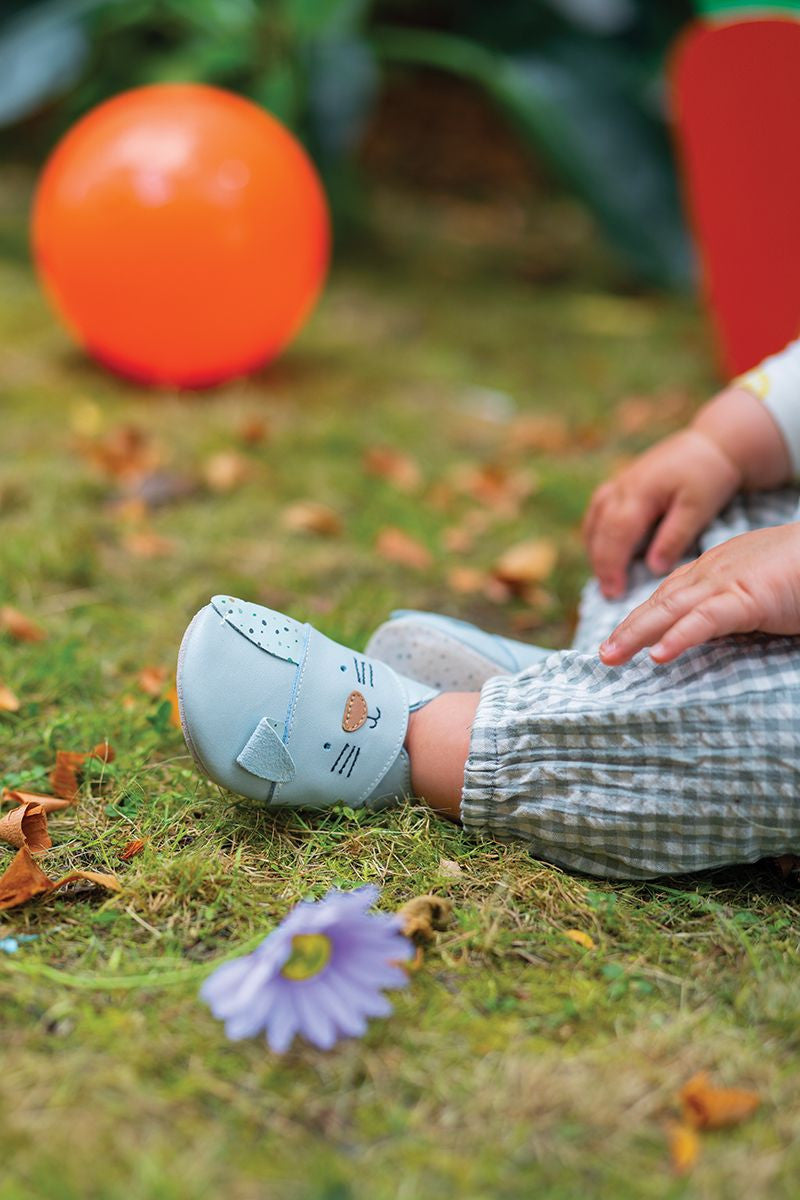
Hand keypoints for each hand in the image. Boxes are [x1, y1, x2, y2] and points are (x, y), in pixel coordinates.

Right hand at [583, 429, 741, 597]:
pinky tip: (604, 548)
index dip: (611, 567)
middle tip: (609, 594)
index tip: (614, 594)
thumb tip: (653, 567)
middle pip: (599, 531)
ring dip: (595, 549)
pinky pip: (599, 511)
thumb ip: (675, 537)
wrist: (712, 442)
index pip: (616, 536)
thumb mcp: (698, 507)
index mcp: (639, 493)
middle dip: (601, 565)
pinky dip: (597, 533)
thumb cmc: (709, 475)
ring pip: (594, 520)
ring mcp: (619, 483)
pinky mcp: (622, 483)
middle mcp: (622, 488)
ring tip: (605, 576)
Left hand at [599, 523, 799, 664]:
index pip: (670, 595)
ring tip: (612, 657)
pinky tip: (658, 654)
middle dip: (628, 628)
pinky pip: (705, 619)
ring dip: (636, 634)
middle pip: (660, 602)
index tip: (621, 638)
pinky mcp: (748, 597)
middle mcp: (714, 572)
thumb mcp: (762, 594)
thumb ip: (737, 610)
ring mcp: (728, 582)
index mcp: (717, 569)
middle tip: (603, 656)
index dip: (643, 617)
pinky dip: (679, 637)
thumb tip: (719, 631)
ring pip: (670, 610)